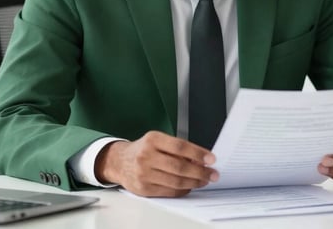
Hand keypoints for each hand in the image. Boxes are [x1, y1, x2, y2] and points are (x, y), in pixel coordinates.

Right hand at [94, 131, 217, 196]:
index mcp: (152, 140)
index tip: (211, 158)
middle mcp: (146, 156)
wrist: (119, 162)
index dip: (198, 153)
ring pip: (176, 182)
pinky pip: (169, 192)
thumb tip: (200, 159)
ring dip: (194, 182)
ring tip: (204, 180)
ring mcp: (144, 174)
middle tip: (213, 174)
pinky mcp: (144, 189)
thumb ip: (177, 148)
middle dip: (200, 172)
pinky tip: (190, 186)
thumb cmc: (143, 150)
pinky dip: (183, 190)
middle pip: (179, 167)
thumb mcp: (158, 141)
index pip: (180, 147)